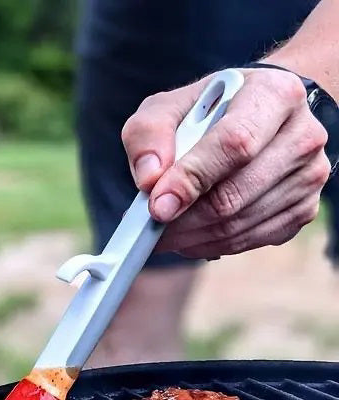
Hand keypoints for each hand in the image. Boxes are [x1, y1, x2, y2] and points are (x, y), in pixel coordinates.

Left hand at [121, 68, 330, 258]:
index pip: (234, 144)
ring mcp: (308, 177)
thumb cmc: (209, 110)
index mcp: (275, 95)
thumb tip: (150, 180)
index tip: (157, 207)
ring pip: (238, 225)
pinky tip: (189, 235)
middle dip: (183, 220)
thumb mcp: (168, 107)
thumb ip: (149, 135)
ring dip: (191, 237)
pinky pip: (248, 241)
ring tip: (162, 232)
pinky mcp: (303, 210)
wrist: (256, 115)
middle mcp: (303, 135)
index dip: (191, 180)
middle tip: (148, 229)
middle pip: (234, 195)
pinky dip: (210, 245)